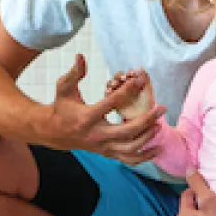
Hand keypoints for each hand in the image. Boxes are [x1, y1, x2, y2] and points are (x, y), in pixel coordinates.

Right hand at [46, 54, 167, 164]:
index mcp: (87, 117)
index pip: (112, 103)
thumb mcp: (64, 88)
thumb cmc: (62, 107)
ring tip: (159, 125)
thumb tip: (81, 56)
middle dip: (146, 120)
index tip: (141, 80)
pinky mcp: (106, 153)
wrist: (54, 132)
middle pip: (126, 131)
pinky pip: (128, 159)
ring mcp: (102, 146)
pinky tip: (157, 149)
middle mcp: (96, 134)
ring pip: (130, 148)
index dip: (128, 90)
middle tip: (161, 108)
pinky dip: (144, 157)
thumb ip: (74, 73)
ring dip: (147, 138)